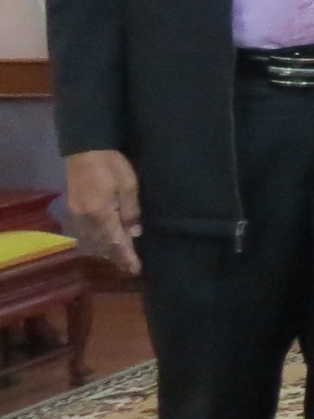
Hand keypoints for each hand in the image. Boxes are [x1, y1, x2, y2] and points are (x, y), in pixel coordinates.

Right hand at [61, 149, 141, 275]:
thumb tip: (134, 233)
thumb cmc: (111, 164)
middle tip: (129, 267)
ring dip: (104, 251)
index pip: (115, 241)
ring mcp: (76, 213)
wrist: (85, 149)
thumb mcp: (129, 185)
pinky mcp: (72, 208)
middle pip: (100, 244)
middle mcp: (84, 218)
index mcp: (100, 213)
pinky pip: (83, 232)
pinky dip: (94, 241)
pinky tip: (102, 243)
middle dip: (115, 256)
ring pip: (90, 240)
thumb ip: (131, 211)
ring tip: (118, 258)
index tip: (135, 268)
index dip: (126, 256)